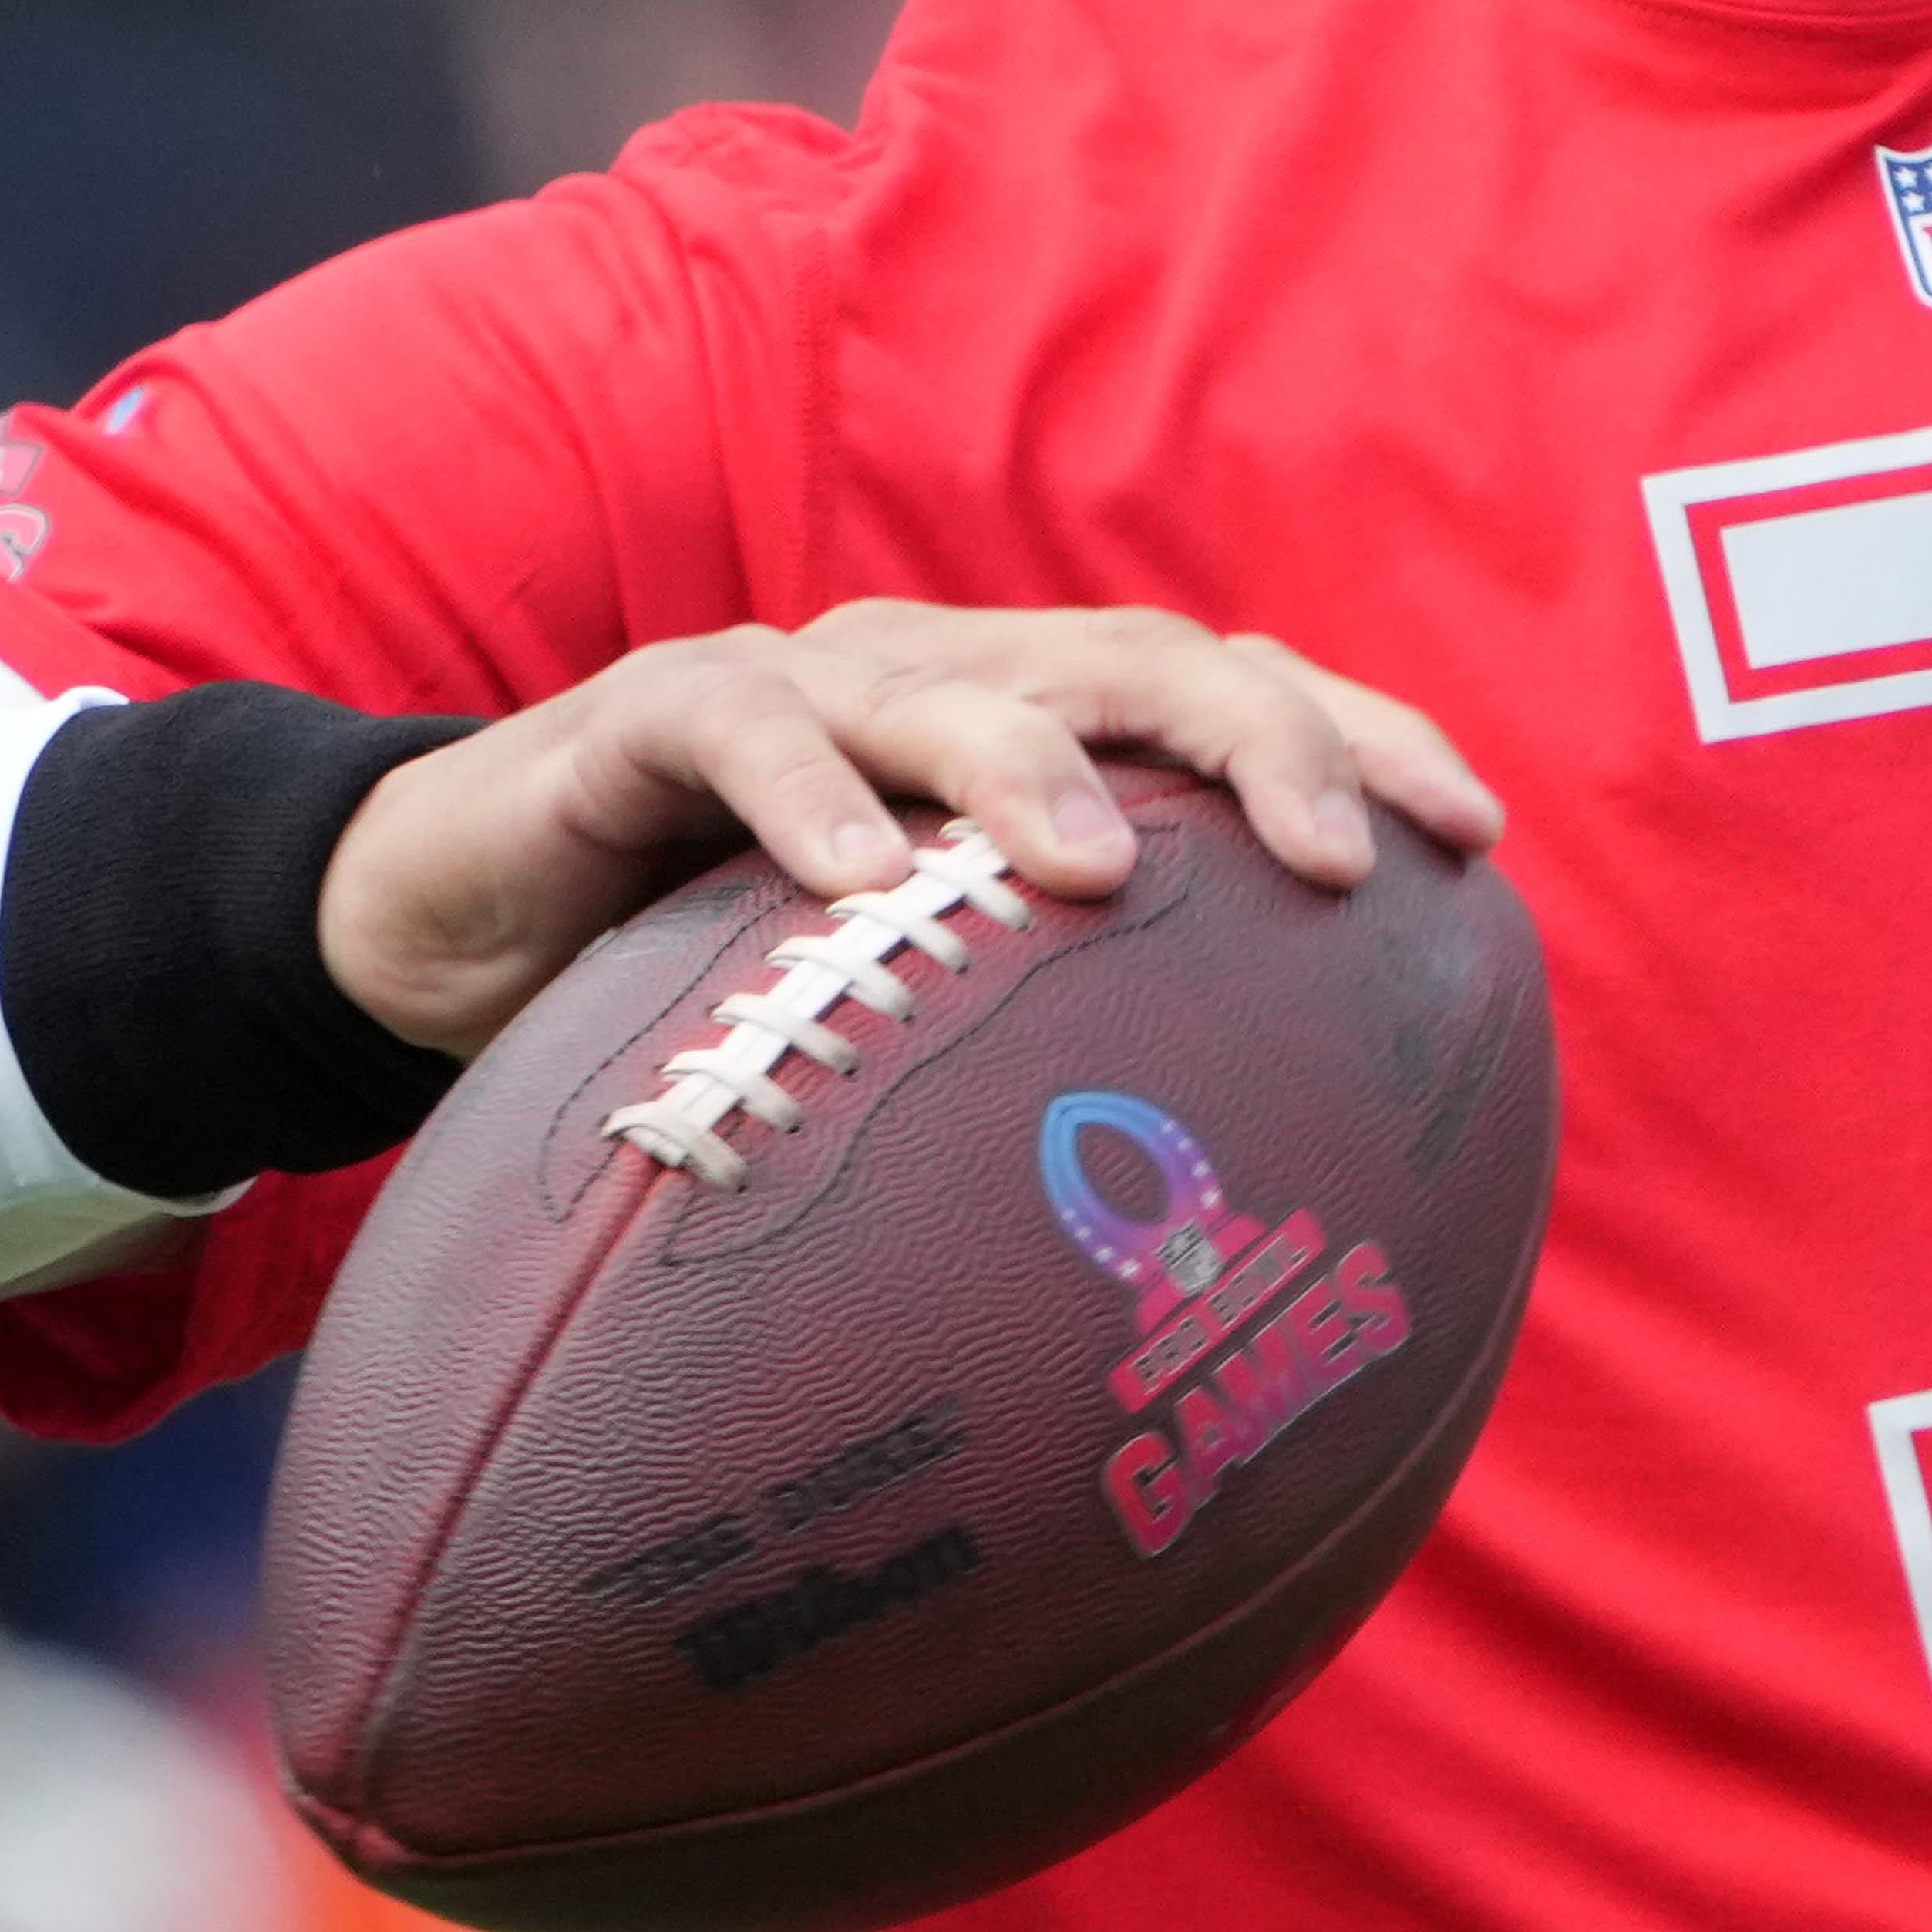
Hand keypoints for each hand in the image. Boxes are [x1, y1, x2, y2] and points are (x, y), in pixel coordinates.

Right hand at [322, 605, 1503, 1053]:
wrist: (456, 919)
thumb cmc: (715, 982)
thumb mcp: (904, 1022)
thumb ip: (1038, 1078)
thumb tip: (1226, 1271)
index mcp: (1025, 725)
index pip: (1226, 694)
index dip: (1358, 739)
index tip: (1475, 841)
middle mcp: (935, 674)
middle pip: (1137, 660)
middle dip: (1259, 739)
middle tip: (1339, 859)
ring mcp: (796, 684)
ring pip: (955, 682)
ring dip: (1036, 765)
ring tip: (1108, 867)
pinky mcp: (648, 715)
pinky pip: (737, 728)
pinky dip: (805, 794)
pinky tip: (859, 876)